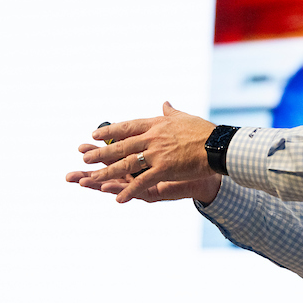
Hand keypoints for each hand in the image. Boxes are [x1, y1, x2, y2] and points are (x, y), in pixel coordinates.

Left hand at [64, 101, 218, 202]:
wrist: (218, 144)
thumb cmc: (204, 131)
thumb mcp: (185, 118)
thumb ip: (171, 113)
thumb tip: (165, 103)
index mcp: (156, 124)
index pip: (128, 126)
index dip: (110, 131)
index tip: (96, 134)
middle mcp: (152, 137)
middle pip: (121, 145)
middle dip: (101, 152)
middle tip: (84, 156)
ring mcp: (157, 153)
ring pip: (126, 164)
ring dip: (107, 172)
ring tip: (91, 178)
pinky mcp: (164, 168)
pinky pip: (142, 181)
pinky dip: (129, 191)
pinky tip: (118, 200)